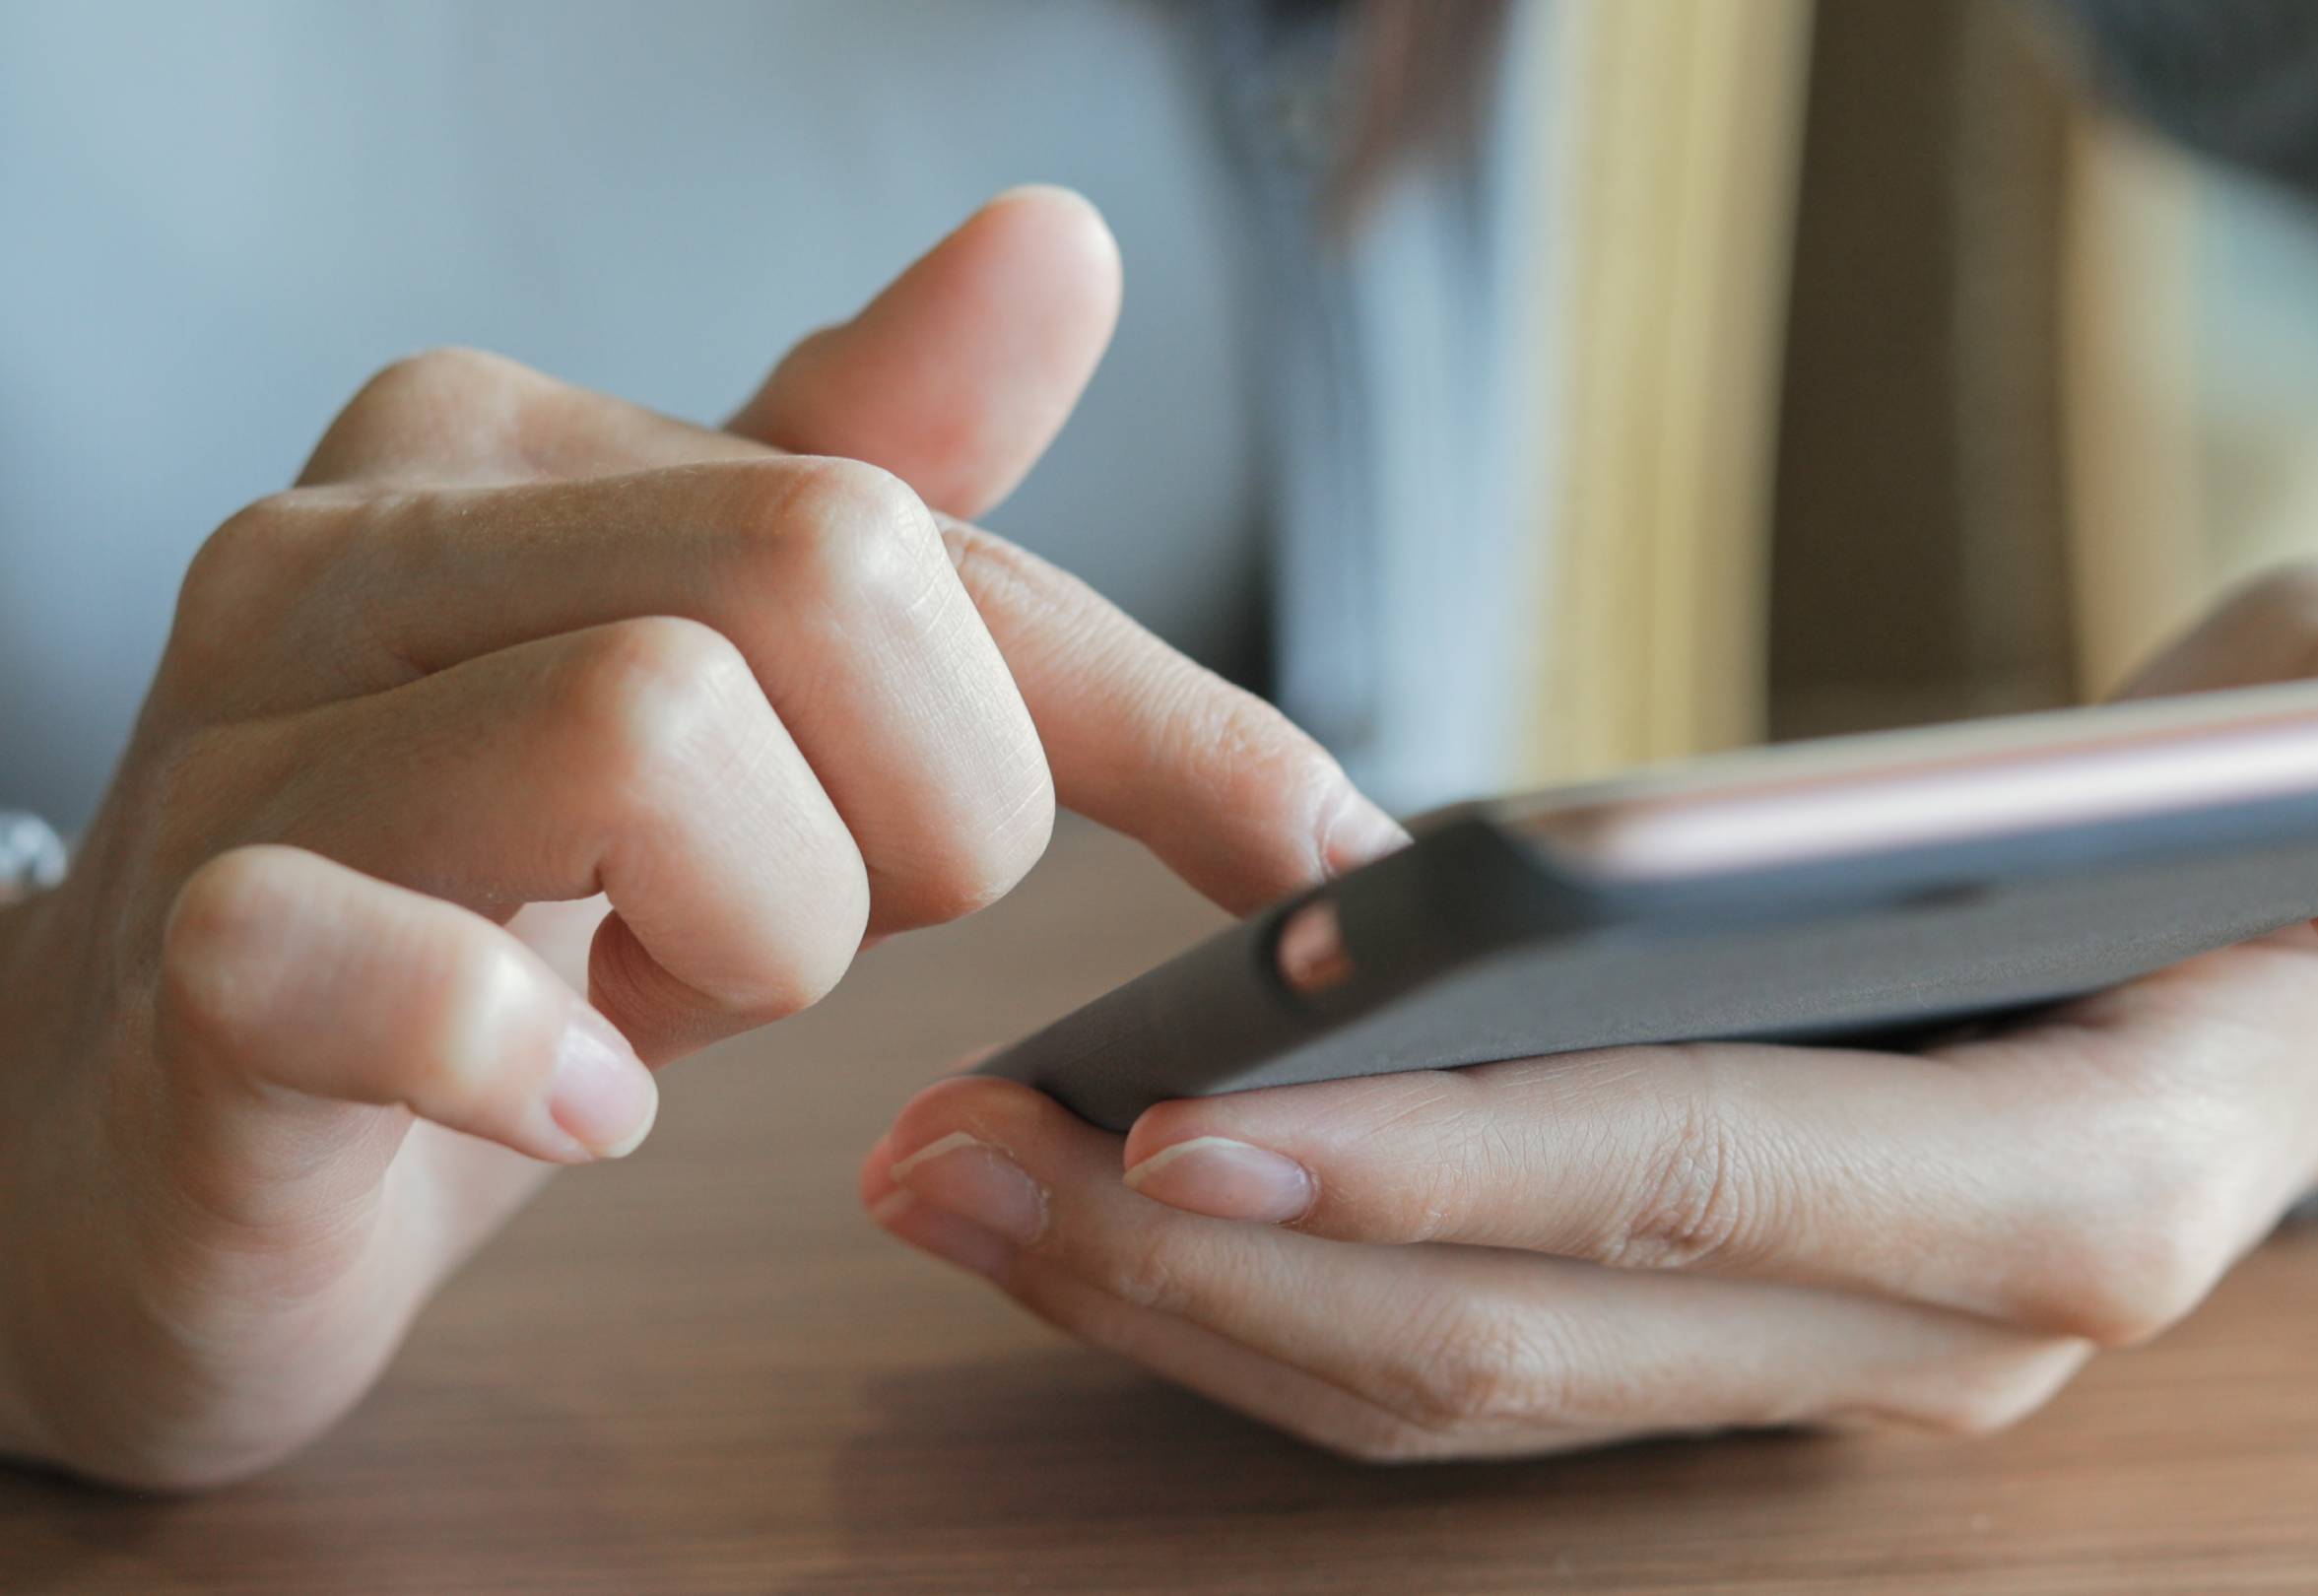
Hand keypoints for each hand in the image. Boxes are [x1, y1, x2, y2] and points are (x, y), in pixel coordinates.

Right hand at [0, 190, 1395, 1489]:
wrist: (130, 1146)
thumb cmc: (465, 911)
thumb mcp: (716, 695)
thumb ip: (877, 484)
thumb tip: (1058, 242)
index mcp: (516, 450)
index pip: (923, 524)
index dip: (1160, 715)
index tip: (1318, 856)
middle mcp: (362, 542)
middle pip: (826, 566)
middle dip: (935, 811)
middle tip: (836, 928)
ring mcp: (248, 746)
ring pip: (649, 724)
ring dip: (763, 931)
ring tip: (672, 1011)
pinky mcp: (186, 970)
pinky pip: (387, 962)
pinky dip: (533, 1054)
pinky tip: (574, 1108)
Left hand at [862, 561, 2317, 1459]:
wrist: (2306, 944)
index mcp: (2077, 1182)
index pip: (1710, 1179)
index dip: (1453, 1158)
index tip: (1193, 1102)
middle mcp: (1934, 1328)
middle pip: (1522, 1334)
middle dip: (1218, 1259)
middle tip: (948, 1161)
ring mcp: (1816, 1359)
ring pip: (1452, 1386)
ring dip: (1184, 1295)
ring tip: (956, 1179)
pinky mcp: (1724, 1338)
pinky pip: (1459, 1351)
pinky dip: (1267, 1284)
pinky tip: (1098, 1186)